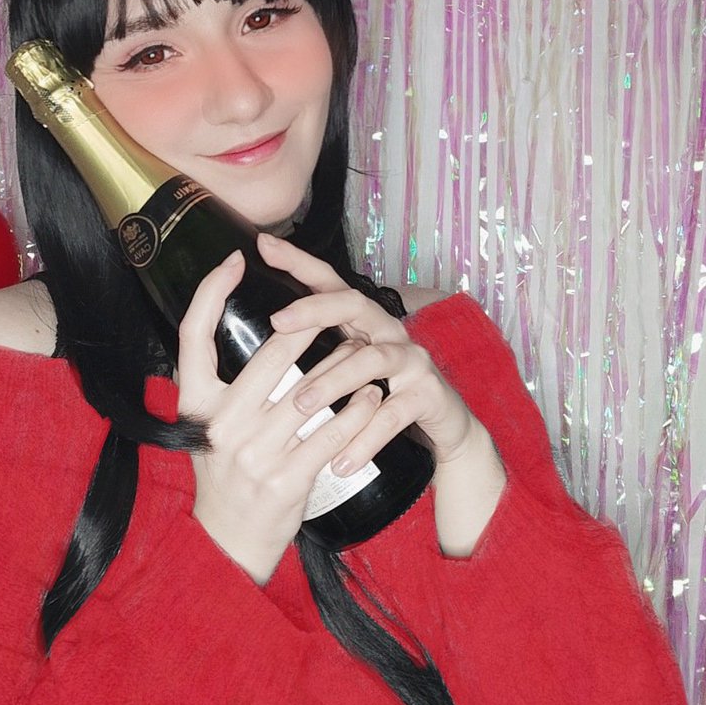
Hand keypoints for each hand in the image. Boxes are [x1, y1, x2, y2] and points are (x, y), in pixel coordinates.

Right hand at [177, 248, 384, 583]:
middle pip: (269, 354)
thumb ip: (220, 386)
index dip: (210, 291)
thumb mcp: (207, 427)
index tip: (234, 259)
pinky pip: (330, 435)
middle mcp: (220, 426)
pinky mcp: (285, 480)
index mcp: (195, 406)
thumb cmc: (225, 474)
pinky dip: (356, 413)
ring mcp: (252, 454)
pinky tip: (372, 398)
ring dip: (344, 366)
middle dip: (308, 324)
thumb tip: (244, 331)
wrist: (229, 543)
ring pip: (309, 391)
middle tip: (334, 304)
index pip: (192, 336)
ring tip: (367, 348)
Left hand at [261, 234, 506, 556]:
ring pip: (371, 360)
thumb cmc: (383, 394)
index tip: (264, 244)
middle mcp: (389, 331)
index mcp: (364, 321)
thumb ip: (315, 352)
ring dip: (333, 381)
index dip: (299, 261)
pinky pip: (393, 414)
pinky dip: (365, 438)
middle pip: (354, 304)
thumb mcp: (347, 368)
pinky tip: (339, 460)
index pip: (330, 281)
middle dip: (315, 309)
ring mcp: (412, 360)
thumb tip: (261, 347)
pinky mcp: (428, 394)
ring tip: (302, 404)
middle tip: (277, 321)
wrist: (443, 426)